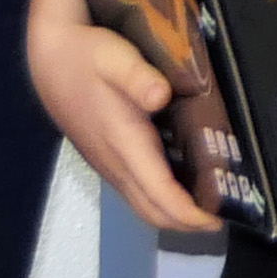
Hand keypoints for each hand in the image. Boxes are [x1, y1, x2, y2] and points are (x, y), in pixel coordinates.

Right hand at [26, 0, 221, 233]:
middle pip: (154, 212)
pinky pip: (138, 191)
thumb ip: (138, 77)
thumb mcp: (115, 57)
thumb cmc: (87, 56)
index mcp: (124, 145)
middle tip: (227, 210)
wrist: (49, 57)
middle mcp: (116, 164)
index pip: (160, 196)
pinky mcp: (107, 158)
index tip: (223, 216)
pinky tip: (186, 179)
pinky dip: (163, 198)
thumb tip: (162, 95)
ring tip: (212, 200)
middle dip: (190, 221)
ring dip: (176, 212)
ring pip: (145, 204)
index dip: (192, 214)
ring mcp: (109, 164)